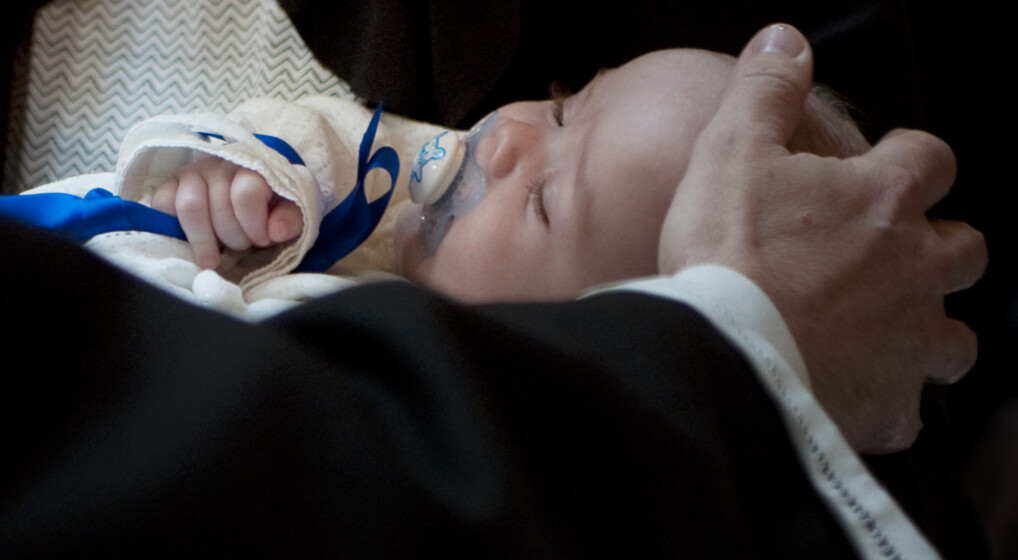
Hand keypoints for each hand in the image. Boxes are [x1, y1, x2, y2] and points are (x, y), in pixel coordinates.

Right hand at [151, 157, 302, 268]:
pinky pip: (162, 204)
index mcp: (253, 168)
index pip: (246, 194)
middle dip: (234, 238)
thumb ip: (290, 219)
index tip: (263, 239)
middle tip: (242, 246)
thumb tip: (275, 231)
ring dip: (205, 240)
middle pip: (219, 208)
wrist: (249, 195)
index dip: (254, 225)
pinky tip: (192, 240)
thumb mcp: (292, 212)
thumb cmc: (271, 206)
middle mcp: (220, 165)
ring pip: (190, 207)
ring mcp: (192, 173)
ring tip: (215, 257)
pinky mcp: (169, 185)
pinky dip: (175, 228)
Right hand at [658, 24, 986, 452]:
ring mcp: (909, 342)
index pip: (933, 160)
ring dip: (930, 330)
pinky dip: (888, 400)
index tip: (886, 168)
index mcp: (885, 201)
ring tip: (887, 328)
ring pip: (956, 340)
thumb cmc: (728, 258)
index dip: (912, 159)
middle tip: (891, 253)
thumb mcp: (731, 150)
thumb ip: (766, 90)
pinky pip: (908, 410)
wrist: (723, 356)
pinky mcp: (888, 406)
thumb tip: (785, 42)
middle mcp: (915, 270)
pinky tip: (855, 392)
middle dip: (938, 247)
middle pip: (965, 250)